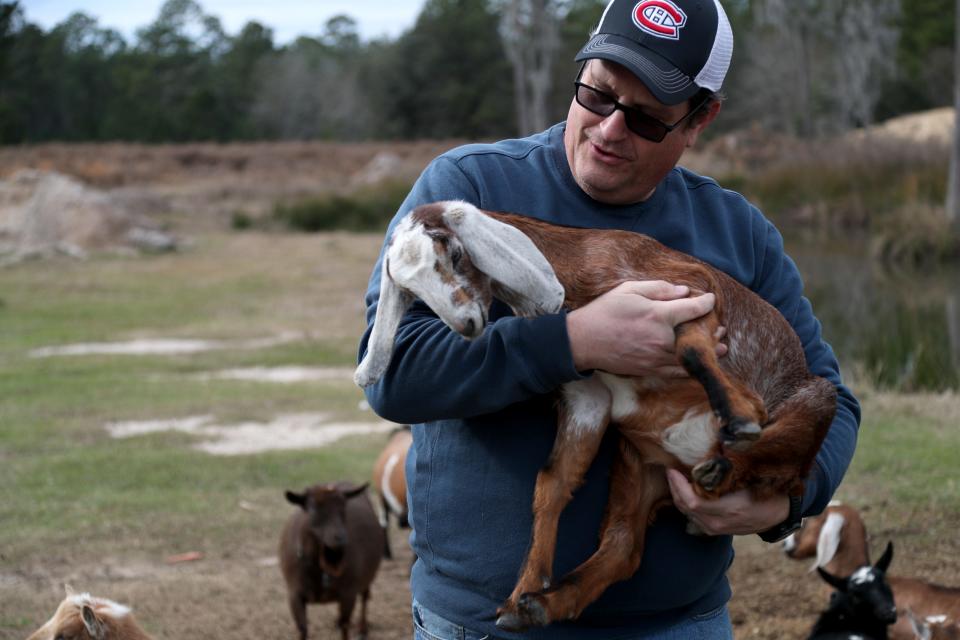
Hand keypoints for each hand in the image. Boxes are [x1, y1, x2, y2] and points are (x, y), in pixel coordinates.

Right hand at [566, 280, 724, 376]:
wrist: (582, 342)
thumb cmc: (604, 312)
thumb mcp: (628, 290)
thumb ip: (658, 289)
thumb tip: (683, 291)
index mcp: (658, 315)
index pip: (693, 309)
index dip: (706, 303)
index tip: (710, 300)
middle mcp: (661, 339)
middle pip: (697, 336)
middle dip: (712, 331)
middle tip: (721, 329)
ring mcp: (656, 357)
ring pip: (690, 357)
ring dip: (708, 352)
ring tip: (721, 349)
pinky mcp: (649, 369)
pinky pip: (677, 372)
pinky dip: (690, 368)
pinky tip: (697, 364)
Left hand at [666, 469, 788, 535]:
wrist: (781, 514)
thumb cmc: (768, 492)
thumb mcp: (752, 480)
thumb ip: (728, 474)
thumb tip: (707, 456)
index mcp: (729, 510)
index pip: (692, 501)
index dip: (678, 485)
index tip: (672, 469)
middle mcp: (720, 523)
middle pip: (685, 507)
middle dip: (674, 488)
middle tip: (670, 470)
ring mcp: (717, 529)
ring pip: (687, 513)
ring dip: (678, 495)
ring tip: (675, 478)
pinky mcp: (716, 531)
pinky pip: (693, 518)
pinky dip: (686, 504)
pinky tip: (685, 491)